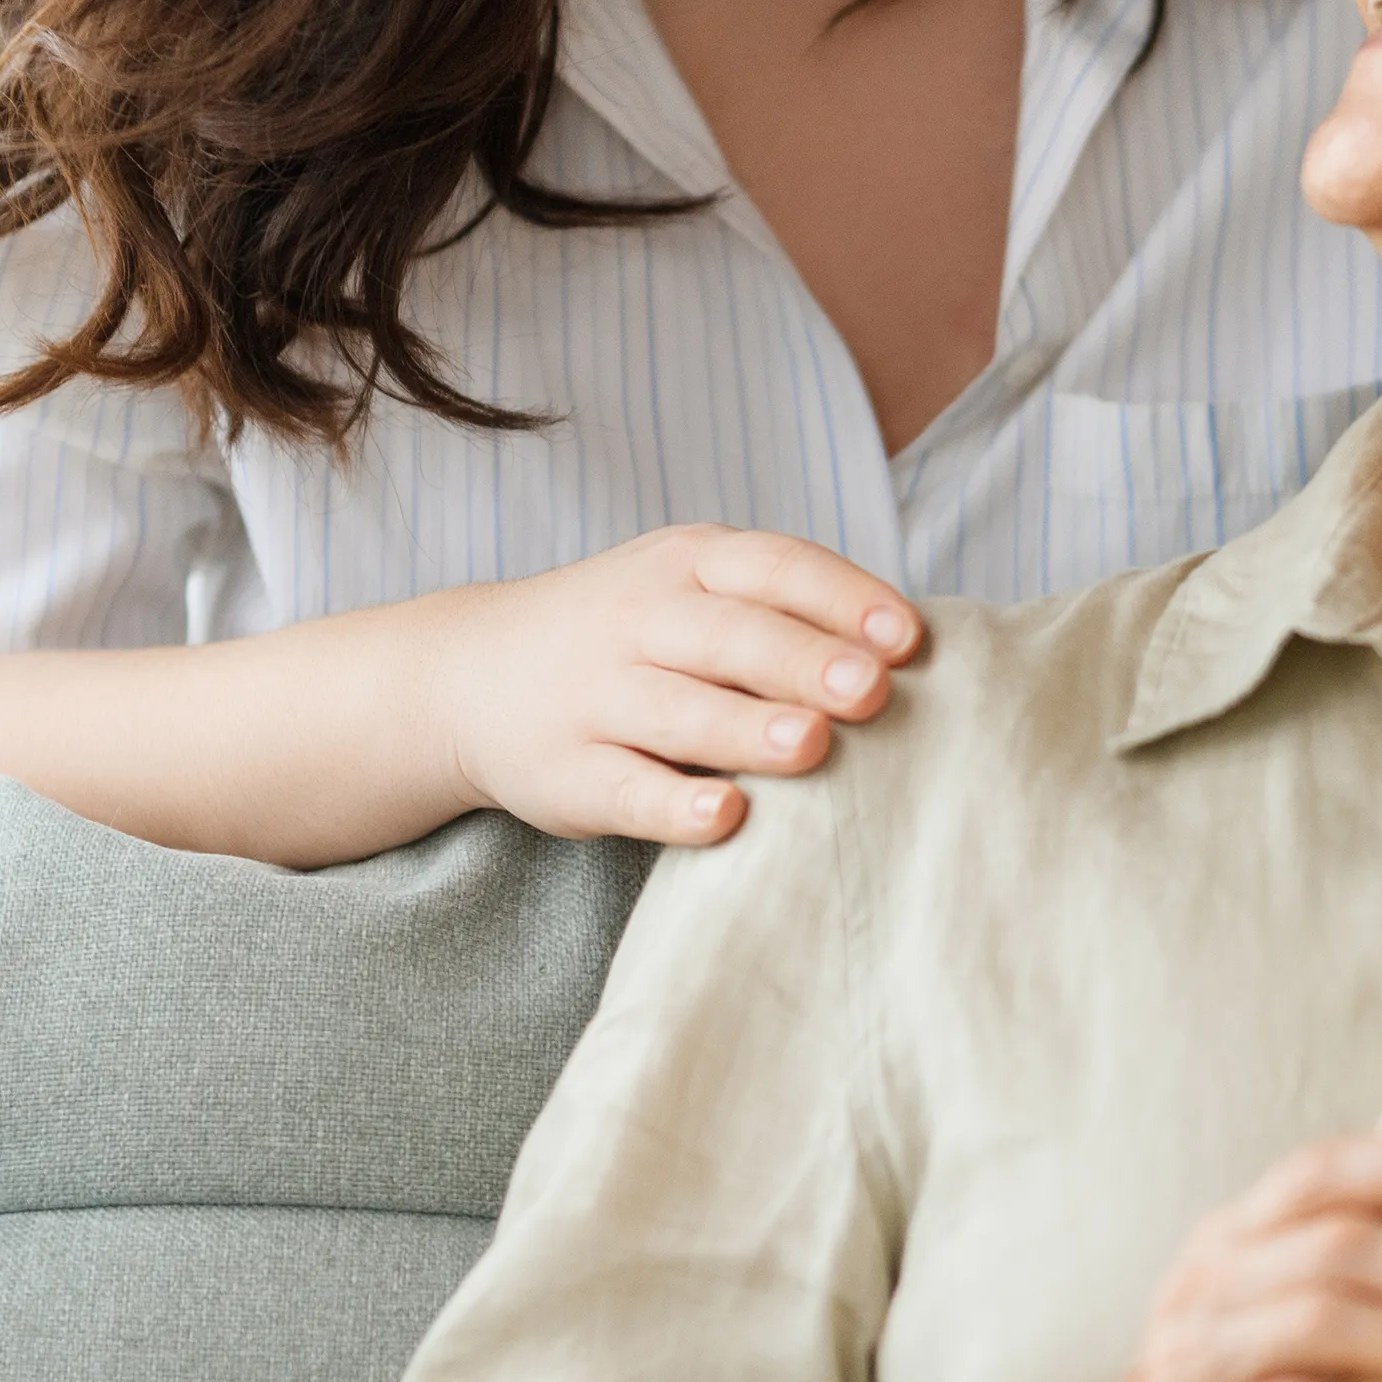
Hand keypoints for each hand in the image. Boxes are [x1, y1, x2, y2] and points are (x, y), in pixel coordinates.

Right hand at [404, 525, 923, 845]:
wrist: (471, 675)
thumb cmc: (629, 636)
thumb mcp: (690, 590)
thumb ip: (782, 611)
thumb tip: (911, 659)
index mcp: (686, 564)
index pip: (775, 568)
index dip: (844, 600)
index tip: (908, 641)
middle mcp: (640, 620)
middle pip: (731, 637)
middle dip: (802, 661)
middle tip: (871, 691)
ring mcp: (597, 697)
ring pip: (679, 712)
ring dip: (746, 729)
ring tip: (811, 746)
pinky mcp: (567, 773)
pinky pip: (625, 788)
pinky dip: (674, 803)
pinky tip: (727, 817)